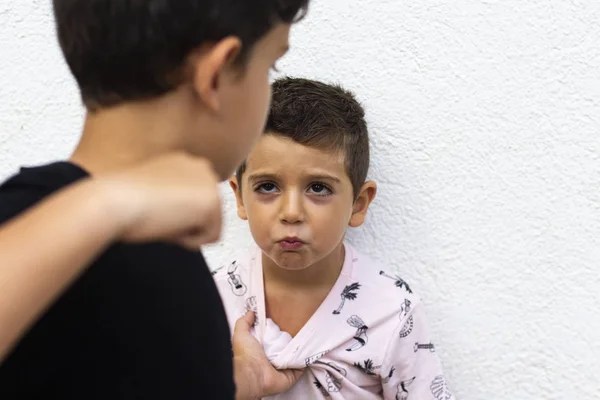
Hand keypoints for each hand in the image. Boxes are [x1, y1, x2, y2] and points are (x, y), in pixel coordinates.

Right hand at [98, 152, 221, 248]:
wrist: (115, 201)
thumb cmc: (123, 201)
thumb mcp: (154, 193)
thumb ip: (174, 199)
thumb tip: (189, 221)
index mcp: (184, 162)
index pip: (194, 201)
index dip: (176, 215)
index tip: (155, 212)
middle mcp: (201, 167)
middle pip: (207, 213)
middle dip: (186, 224)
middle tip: (158, 219)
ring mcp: (210, 184)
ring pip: (210, 226)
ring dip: (187, 232)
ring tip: (162, 221)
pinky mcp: (213, 202)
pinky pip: (211, 237)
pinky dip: (191, 241)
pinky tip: (169, 227)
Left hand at [232, 312, 302, 398]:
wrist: (253, 374)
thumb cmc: (246, 355)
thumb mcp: (241, 333)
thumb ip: (244, 322)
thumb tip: (251, 312)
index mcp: (261, 351)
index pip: (272, 339)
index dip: (277, 331)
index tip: (285, 321)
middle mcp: (272, 360)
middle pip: (285, 347)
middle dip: (291, 339)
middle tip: (300, 327)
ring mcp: (283, 368)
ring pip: (294, 356)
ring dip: (301, 349)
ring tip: (308, 336)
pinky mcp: (292, 375)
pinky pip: (301, 366)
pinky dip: (306, 359)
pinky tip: (310, 349)